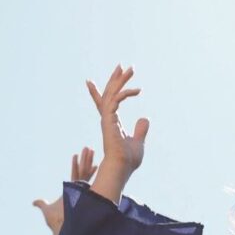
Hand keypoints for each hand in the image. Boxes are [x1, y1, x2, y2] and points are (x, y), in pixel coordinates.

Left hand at [33, 147, 98, 232]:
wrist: (63, 228)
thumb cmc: (57, 221)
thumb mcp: (47, 210)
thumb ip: (42, 204)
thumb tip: (34, 202)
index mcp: (71, 191)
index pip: (75, 175)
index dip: (77, 166)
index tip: (77, 155)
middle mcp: (78, 189)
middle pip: (82, 171)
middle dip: (85, 160)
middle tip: (88, 148)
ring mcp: (81, 190)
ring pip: (84, 171)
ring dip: (87, 160)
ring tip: (89, 149)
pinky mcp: (82, 192)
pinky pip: (83, 177)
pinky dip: (87, 169)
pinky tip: (92, 161)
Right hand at [86, 66, 148, 181]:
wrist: (121, 168)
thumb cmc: (127, 159)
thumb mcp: (138, 141)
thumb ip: (140, 130)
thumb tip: (145, 118)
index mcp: (111, 123)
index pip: (104, 104)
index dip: (96, 92)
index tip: (89, 82)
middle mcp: (107, 119)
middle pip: (108, 94)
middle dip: (114, 79)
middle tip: (121, 66)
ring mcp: (107, 119)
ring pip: (111, 93)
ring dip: (120, 80)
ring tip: (130, 69)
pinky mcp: (109, 120)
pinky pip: (115, 101)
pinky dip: (125, 93)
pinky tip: (137, 90)